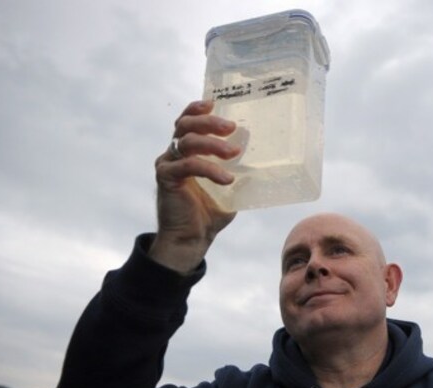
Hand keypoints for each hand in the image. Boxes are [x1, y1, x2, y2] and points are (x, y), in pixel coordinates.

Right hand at [148, 100, 240, 272]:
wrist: (192, 238)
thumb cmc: (210, 212)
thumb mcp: (231, 186)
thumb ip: (241, 169)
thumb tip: (266, 158)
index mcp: (187, 150)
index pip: (187, 120)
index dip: (197, 108)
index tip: (215, 103)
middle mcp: (174, 153)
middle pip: (185, 124)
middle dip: (209, 122)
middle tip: (230, 127)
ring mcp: (168, 164)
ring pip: (186, 140)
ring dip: (212, 143)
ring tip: (233, 153)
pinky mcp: (166, 178)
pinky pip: (188, 165)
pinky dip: (209, 168)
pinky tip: (227, 178)